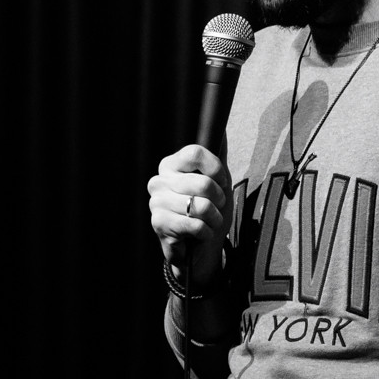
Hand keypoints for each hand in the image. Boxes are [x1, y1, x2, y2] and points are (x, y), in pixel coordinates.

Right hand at [147, 142, 232, 291]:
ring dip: (214, 219)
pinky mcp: (158, 223)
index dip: (216, 170)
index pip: (195, 152)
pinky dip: (206, 233)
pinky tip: (199, 235)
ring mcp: (156, 202)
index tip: (220, 183)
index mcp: (171, 165)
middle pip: (204, 183)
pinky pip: (195, 225)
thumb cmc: (208, 212)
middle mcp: (159, 180)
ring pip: (201, 206)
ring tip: (207, 222)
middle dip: (219, 201)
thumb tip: (223, 129)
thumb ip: (219, 156)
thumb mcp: (219, 182)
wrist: (199, 249)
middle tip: (214, 208)